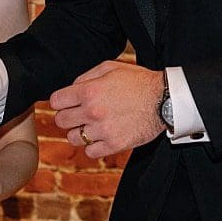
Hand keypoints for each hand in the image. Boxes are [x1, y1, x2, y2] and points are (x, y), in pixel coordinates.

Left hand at [50, 61, 166, 159]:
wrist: (165, 100)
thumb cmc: (139, 82)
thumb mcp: (111, 68)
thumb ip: (86, 76)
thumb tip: (71, 88)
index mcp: (89, 91)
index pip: (56, 101)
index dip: (61, 101)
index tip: (68, 102)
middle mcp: (93, 111)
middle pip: (61, 121)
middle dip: (68, 116)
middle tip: (80, 114)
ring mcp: (103, 130)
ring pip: (73, 138)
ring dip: (79, 132)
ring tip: (91, 126)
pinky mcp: (114, 144)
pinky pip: (90, 152)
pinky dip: (93, 146)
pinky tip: (102, 137)